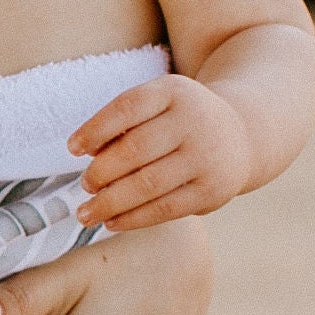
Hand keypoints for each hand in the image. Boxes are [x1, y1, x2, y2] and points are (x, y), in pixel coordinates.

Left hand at [70, 73, 252, 227]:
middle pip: (135, 149)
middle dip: (101, 172)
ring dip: (110, 202)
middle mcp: (194, 121)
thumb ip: (126, 123)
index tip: (72, 149)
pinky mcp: (212, 190)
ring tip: (86, 212)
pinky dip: (133, 218)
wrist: (242, 134)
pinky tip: (112, 222)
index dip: (95, 129)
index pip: (127, 107)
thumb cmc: (181, 120)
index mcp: (174, 91)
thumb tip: (88, 156)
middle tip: (84, 185)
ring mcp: (206, 157)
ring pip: (148, 184)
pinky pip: (165, 208)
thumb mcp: (160, 104)